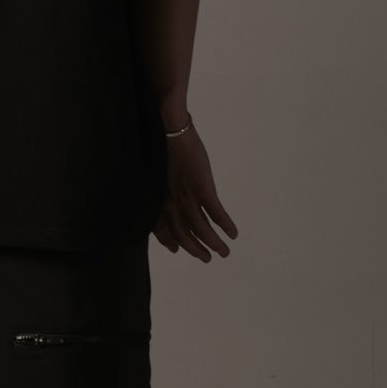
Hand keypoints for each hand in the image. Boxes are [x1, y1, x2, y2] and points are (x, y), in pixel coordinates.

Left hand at [151, 124, 237, 260]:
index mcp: (157, 199)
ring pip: (201, 229)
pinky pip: (216, 213)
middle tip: (207, 258)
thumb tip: (167, 197)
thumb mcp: (153, 172)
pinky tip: (233, 232)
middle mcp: (170, 203)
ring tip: (225, 251)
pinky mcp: (203, 189)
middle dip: (196, 250)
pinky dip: (225, 225)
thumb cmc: (160, 146)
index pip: (162, 229)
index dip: (170, 242)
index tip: (177, 250)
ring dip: (214, 243)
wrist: (169, 129)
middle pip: (183, 235)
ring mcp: (187, 197)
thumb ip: (159, 188)